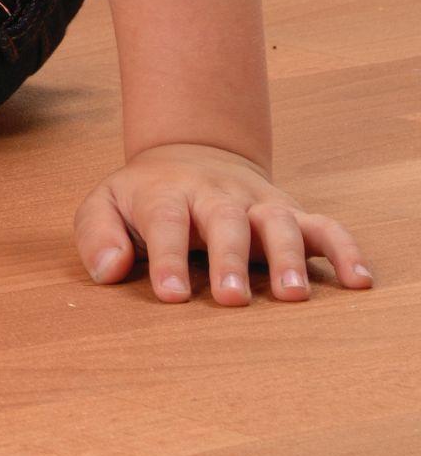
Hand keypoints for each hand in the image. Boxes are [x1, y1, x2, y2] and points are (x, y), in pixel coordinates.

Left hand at [77, 143, 370, 303]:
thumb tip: (108, 270)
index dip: (168, 259)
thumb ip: (97, 235)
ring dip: (287, 258)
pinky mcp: (292, 213)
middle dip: (229, 260)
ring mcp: (259, 203)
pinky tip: (358, 280)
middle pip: (226, 223)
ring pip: (279, 224)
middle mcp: (217, 196)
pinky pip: (326, 227)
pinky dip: (345, 250)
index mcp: (167, 194)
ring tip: (293, 296)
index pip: (166, 223)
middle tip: (232, 299)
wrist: (191, 156)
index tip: (171, 295)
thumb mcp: (106, 205)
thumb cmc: (145, 199)